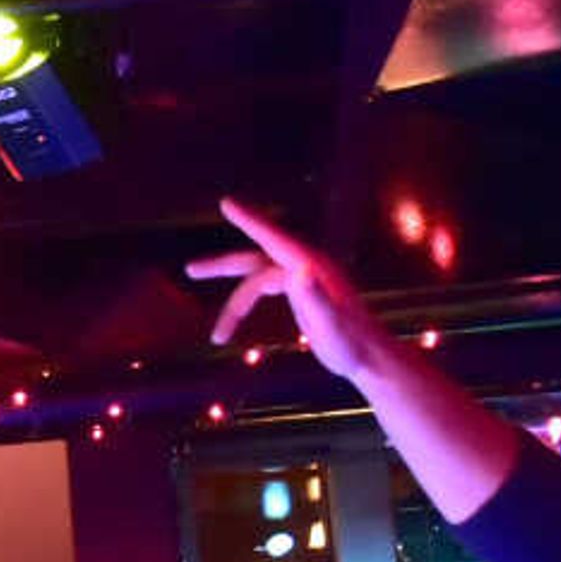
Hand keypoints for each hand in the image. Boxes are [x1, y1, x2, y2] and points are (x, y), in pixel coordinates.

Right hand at [186, 199, 400, 377]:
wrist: (369, 359)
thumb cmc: (351, 346)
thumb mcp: (332, 328)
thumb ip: (317, 301)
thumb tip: (299, 272)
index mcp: (310, 267)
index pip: (273, 238)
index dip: (248, 220)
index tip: (225, 202)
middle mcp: (306, 267)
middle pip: (255, 259)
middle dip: (222, 266)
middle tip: (190, 269)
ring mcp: (304, 279)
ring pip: (257, 280)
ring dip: (234, 304)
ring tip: (217, 337)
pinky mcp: (303, 293)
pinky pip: (266, 288)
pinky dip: (247, 304)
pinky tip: (236, 322)